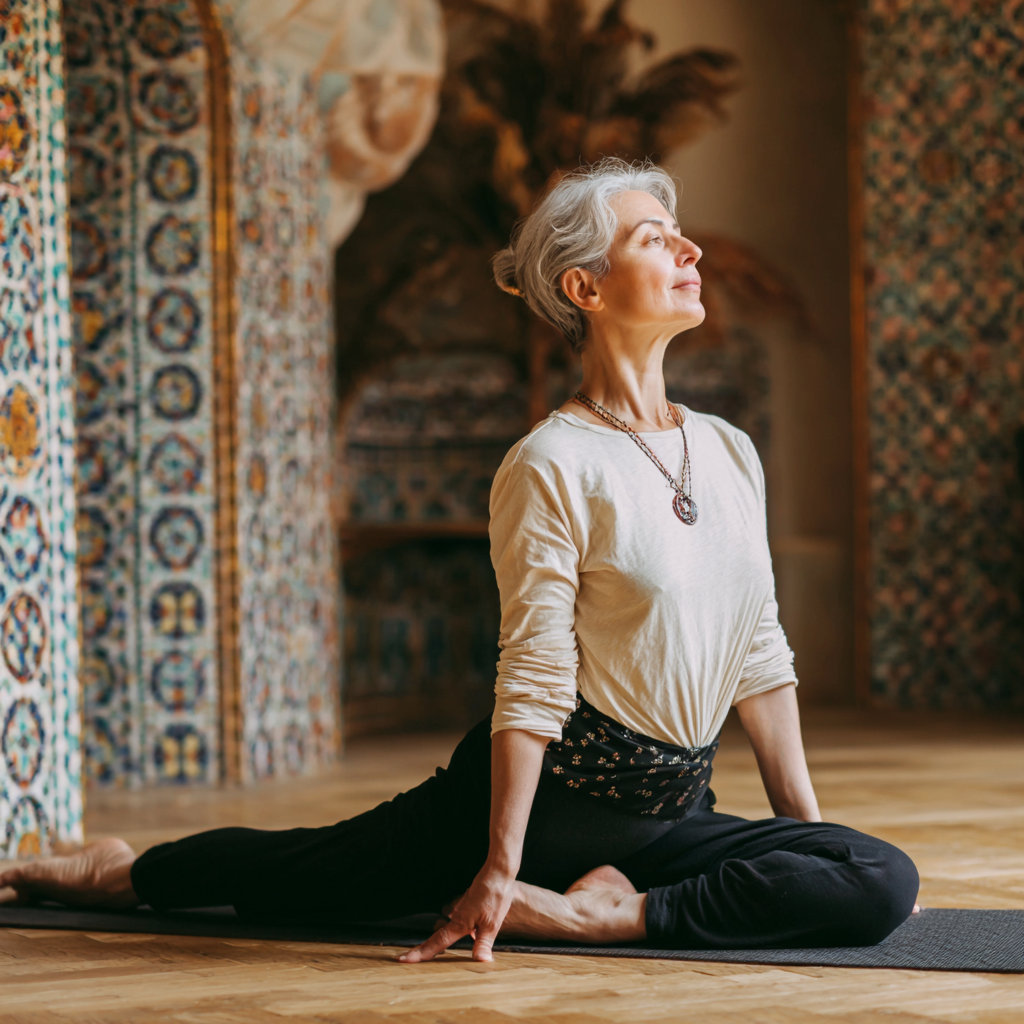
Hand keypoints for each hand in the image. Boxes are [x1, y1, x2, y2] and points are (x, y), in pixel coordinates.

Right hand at [399, 864, 515, 962]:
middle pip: (437, 936)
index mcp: (461, 923)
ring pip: (447, 928)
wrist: (498, 871)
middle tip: (405, 957)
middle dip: (423, 948)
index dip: (422, 953)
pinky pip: (457, 921)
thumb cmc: (496, 895)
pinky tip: (464, 934)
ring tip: (426, 951)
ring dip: (436, 941)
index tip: (405, 959)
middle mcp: (458, 916)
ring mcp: (462, 909)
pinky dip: (451, 930)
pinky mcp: (470, 903)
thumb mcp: (492, 923)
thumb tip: (480, 962)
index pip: (438, 942)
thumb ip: (483, 943)